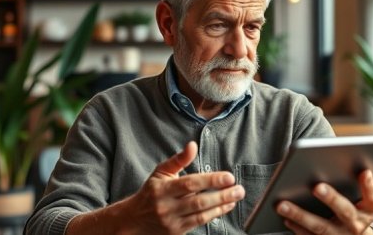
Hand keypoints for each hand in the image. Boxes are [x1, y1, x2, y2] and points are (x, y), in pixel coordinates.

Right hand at [66, 141, 244, 234]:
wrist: (133, 221)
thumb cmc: (150, 192)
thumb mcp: (161, 172)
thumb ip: (178, 159)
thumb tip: (192, 145)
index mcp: (163, 188)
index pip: (190, 184)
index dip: (211, 180)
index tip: (228, 177)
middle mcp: (167, 206)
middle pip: (199, 201)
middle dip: (222, 195)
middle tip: (239, 189)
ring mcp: (172, 221)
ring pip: (201, 214)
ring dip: (221, 206)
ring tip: (235, 197)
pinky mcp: (177, 232)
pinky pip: (199, 223)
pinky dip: (215, 215)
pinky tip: (225, 207)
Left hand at [276, 169, 372, 234]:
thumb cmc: (354, 209)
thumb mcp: (361, 199)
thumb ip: (353, 184)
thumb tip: (337, 162)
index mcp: (368, 211)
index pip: (372, 197)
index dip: (369, 185)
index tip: (364, 171)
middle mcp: (356, 225)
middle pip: (345, 211)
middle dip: (331, 198)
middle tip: (317, 186)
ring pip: (321, 227)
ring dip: (301, 215)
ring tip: (282, 204)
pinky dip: (297, 228)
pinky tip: (285, 218)